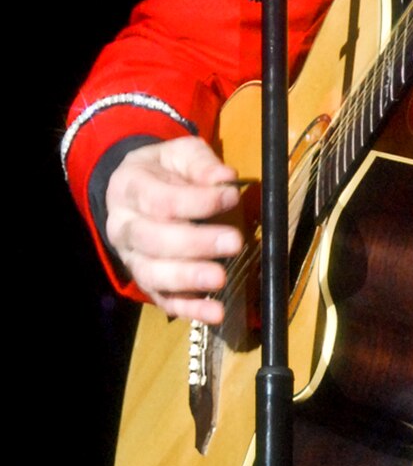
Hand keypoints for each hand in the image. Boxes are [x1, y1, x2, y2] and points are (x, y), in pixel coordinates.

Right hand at [105, 135, 241, 324]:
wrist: (134, 189)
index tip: (232, 196)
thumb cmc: (163, 170)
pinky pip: (163, 300)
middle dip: (195, 243)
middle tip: (234, 242)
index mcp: (129, 189)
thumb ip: (200, 163)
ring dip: (188, 279)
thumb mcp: (179, 153)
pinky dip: (189, 309)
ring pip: (152, 274)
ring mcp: (132, 258)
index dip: (197, 201)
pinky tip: (214, 312)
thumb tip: (225, 179)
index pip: (160, 199)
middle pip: (153, 240)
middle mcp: (123, 227)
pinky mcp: (146, 282)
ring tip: (221, 279)